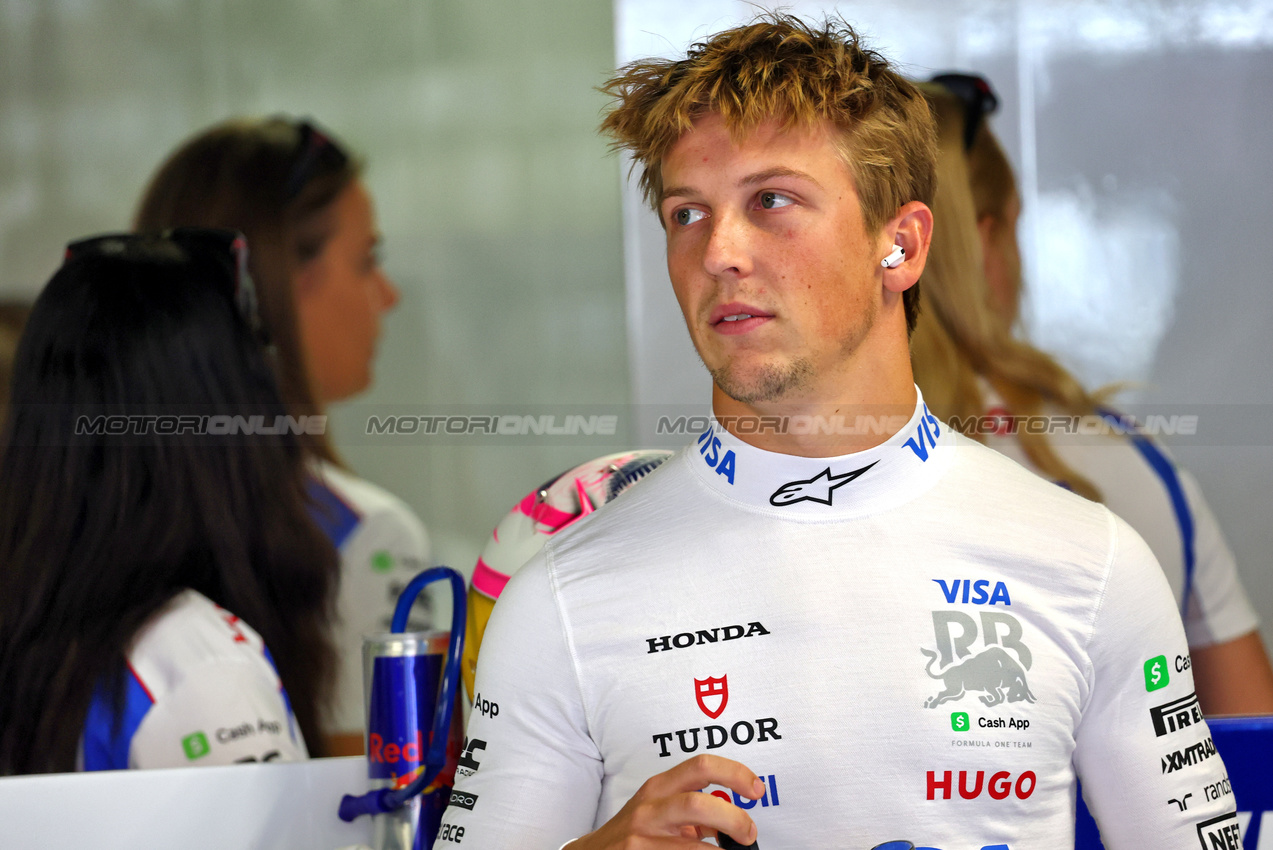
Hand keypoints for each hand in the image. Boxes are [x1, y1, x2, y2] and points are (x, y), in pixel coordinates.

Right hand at [564, 754, 763, 848]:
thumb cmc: (636, 830)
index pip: (702, 766)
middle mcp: (650, 807)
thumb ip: (695, 809)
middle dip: (734, 819)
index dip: (735, 774)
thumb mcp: (662, 810)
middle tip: (748, 833)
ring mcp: (642, 836)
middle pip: (700, 803)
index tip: (756, 789)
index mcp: (661, 786)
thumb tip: (734, 821)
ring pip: (693, 846)